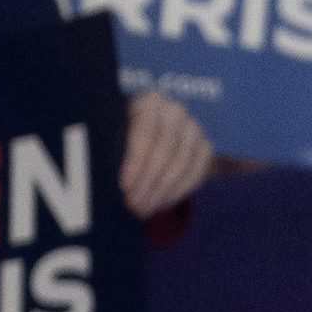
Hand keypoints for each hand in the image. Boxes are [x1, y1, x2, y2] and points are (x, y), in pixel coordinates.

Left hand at [119, 89, 211, 218]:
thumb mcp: (111, 138)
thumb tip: (106, 180)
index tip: (124, 187)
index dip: (135, 162)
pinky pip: (197, 171)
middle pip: (165, 149)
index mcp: (148, 102)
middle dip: (148, 181)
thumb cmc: (119, 139)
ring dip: (163, 190)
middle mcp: (174, 111)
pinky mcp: (205, 145)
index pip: (144, 133)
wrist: (144, 138)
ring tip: (145, 208)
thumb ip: (111, 152)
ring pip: (182, 162)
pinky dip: (179, 190)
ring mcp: (193, 128)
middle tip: (134, 205)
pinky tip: (162, 202)